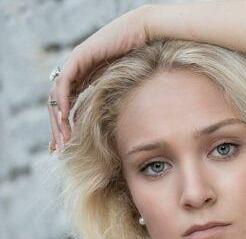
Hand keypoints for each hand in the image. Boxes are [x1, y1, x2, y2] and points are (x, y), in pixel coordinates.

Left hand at [47, 5, 151, 151]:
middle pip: (58, 105)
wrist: (145, 36)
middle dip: (57, 129)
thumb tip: (125, 134)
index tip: (64, 148)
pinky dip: (62, 101)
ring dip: (58, 120)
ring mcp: (76, 65)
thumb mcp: (126, 92)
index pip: (66, 107)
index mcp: (85, 81)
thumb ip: (117, 106)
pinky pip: (64, 83)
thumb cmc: (144, 63)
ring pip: (56, 96)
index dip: (63, 128)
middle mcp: (77, 73)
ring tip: (63, 140)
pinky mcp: (79, 57)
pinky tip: (64, 118)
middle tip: (59, 150)